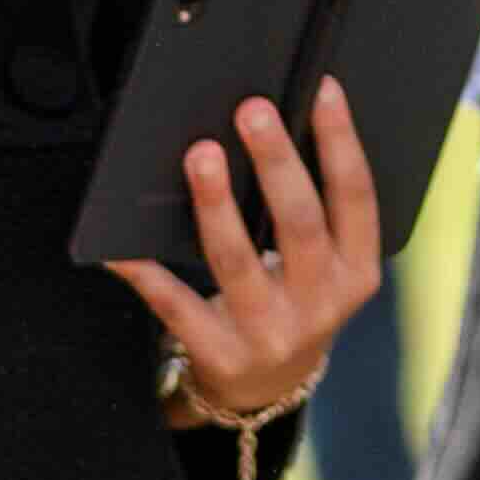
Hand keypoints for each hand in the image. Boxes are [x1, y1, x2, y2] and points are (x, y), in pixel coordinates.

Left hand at [112, 75, 382, 433]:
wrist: (265, 390)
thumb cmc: (290, 302)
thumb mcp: (321, 267)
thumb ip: (312, 214)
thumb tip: (276, 128)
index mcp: (354, 273)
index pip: (355, 198)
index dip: (341, 141)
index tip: (323, 89)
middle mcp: (320, 305)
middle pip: (299, 223)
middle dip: (276, 162)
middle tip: (252, 110)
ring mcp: (270, 333)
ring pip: (238, 261)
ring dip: (216, 204)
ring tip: (201, 155)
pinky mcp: (220, 354)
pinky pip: (176, 304)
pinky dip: (147, 272)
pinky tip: (123, 246)